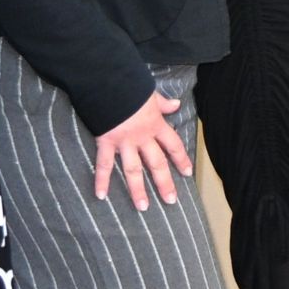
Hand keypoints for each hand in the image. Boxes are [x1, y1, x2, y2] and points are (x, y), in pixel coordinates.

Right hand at [91, 91, 194, 208]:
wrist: (109, 82)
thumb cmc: (130, 86)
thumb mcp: (151, 93)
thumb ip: (162, 103)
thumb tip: (176, 104)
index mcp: (156, 124)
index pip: (173, 145)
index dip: (181, 159)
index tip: (187, 173)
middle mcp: (142, 137)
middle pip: (156, 163)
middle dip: (164, 183)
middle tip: (171, 201)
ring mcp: (124, 142)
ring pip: (133, 170)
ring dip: (138, 190)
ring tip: (143, 207)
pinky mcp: (106, 141)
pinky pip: (103, 164)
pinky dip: (101, 180)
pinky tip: (101, 196)